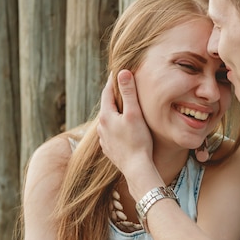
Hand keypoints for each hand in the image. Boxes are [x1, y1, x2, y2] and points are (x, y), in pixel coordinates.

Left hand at [98, 70, 157, 198]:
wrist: (137, 169)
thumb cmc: (138, 140)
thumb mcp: (134, 113)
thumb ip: (128, 92)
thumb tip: (122, 72)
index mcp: (106, 116)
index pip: (107, 92)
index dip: (113, 81)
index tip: (117, 71)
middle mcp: (101, 127)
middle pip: (107, 106)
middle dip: (114, 97)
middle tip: (121, 87)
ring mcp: (104, 139)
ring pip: (108, 121)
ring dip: (115, 113)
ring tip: (123, 108)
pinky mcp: (109, 149)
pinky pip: (111, 134)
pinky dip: (116, 127)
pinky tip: (124, 129)